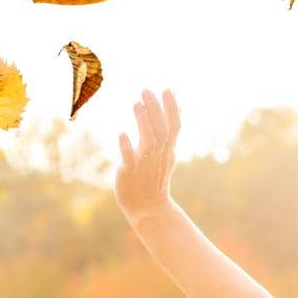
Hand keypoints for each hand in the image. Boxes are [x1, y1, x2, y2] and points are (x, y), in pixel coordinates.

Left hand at [115, 89, 180, 223]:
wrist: (148, 208)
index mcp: (167, 150)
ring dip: (143, 123)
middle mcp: (159, 156)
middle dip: (155, 110)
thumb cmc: (153, 178)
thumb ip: (168, 132)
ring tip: (136, 104)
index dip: (171, 108)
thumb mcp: (165, 153)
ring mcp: (145, 164)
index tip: (166, 89)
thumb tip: (176, 109)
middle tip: (146, 90)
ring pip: (148, 142)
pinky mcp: (131, 173)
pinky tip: (122, 133)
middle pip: (161, 130)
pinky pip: (130, 159)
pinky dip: (127, 147)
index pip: (173, 127)